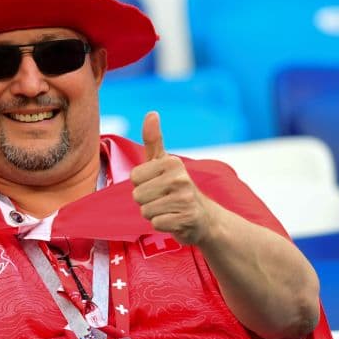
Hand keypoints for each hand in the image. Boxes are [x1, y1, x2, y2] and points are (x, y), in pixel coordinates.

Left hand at [130, 112, 218, 245]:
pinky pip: (157, 223)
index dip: (142, 184)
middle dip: (147, 201)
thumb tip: (151, 113)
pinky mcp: (187, 218)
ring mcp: (185, 198)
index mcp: (171, 162)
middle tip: (163, 199)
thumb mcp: (163, 162)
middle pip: (137, 195)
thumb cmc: (175, 187)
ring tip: (169, 209)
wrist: (204, 218)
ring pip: (145, 211)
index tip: (157, 184)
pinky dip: (162, 225)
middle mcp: (180, 178)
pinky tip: (175, 219)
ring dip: (154, 214)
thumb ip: (153, 139)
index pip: (134, 177)